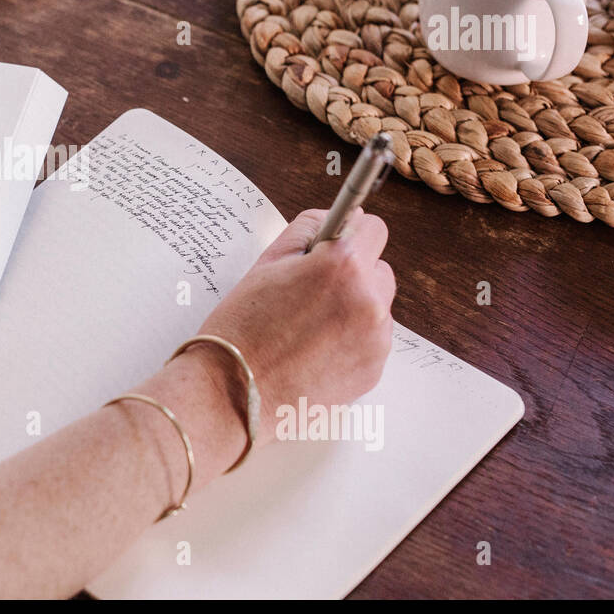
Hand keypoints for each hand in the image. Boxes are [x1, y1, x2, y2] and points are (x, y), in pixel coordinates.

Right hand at [178, 209, 394, 448]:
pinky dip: (351, 341)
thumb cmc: (242, 328)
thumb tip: (339, 220)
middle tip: (310, 293)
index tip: (334, 247)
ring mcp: (375, 339)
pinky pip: (372, 341)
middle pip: (379, 269)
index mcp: (342, 266)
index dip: (351, 234)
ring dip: (354, 308)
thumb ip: (307, 230)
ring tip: (309, 327)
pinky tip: (314, 351)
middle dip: (353, 274)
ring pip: (377, 307)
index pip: (374, 228)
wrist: (234, 393)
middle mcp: (368, 300)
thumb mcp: (266, 263)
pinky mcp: (374, 369)